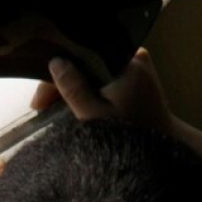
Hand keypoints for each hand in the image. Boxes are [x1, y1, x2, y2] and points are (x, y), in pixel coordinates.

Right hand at [31, 48, 172, 133]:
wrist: (163, 145)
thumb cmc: (129, 135)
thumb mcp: (95, 116)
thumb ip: (74, 88)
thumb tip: (55, 61)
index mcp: (127, 62)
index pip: (82, 60)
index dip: (56, 79)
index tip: (38, 103)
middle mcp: (135, 56)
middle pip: (88, 64)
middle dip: (64, 82)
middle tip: (41, 108)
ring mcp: (139, 64)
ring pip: (96, 69)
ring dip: (76, 85)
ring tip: (52, 107)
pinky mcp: (140, 74)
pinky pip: (108, 74)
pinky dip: (92, 86)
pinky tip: (75, 101)